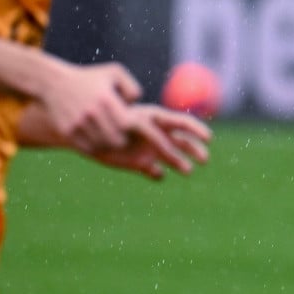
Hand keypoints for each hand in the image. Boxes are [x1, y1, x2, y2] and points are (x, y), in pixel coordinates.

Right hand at [37, 60, 141, 153]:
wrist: (54, 83)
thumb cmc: (91, 78)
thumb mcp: (115, 73)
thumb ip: (132, 89)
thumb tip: (134, 107)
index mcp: (105, 99)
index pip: (127, 124)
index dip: (136, 128)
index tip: (138, 127)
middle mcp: (90, 113)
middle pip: (116, 139)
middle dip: (125, 139)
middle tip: (127, 135)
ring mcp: (77, 124)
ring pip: (102, 146)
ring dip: (111, 145)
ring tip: (114, 138)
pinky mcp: (67, 131)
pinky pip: (87, 148)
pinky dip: (97, 147)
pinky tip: (101, 140)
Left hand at [85, 104, 211, 180]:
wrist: (85, 132)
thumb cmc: (105, 121)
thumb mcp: (125, 121)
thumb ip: (143, 128)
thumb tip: (153, 120)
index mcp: (155, 119)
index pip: (182, 123)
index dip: (197, 130)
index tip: (209, 138)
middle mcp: (156, 135)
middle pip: (182, 141)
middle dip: (195, 149)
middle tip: (205, 160)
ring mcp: (149, 150)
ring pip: (172, 158)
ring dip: (181, 164)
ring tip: (188, 172)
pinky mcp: (140, 164)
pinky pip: (154, 171)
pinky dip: (156, 174)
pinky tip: (156, 175)